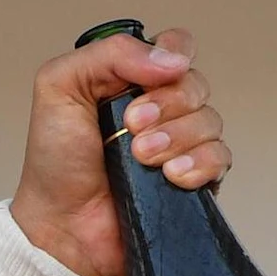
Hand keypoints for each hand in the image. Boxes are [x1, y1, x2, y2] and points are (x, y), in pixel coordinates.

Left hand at [10, 26, 233, 275]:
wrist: (61, 227)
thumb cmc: (54, 164)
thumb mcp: (59, 88)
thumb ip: (107, 54)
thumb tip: (170, 58)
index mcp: (130, 81)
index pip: (176, 48)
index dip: (175, 53)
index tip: (155, 74)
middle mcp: (160, 109)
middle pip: (195, 84)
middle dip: (166, 103)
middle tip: (130, 126)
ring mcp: (179, 145)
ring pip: (209, 121)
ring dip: (176, 137)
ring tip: (140, 158)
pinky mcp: (194, 180)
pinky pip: (221, 158)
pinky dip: (198, 163)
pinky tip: (169, 176)